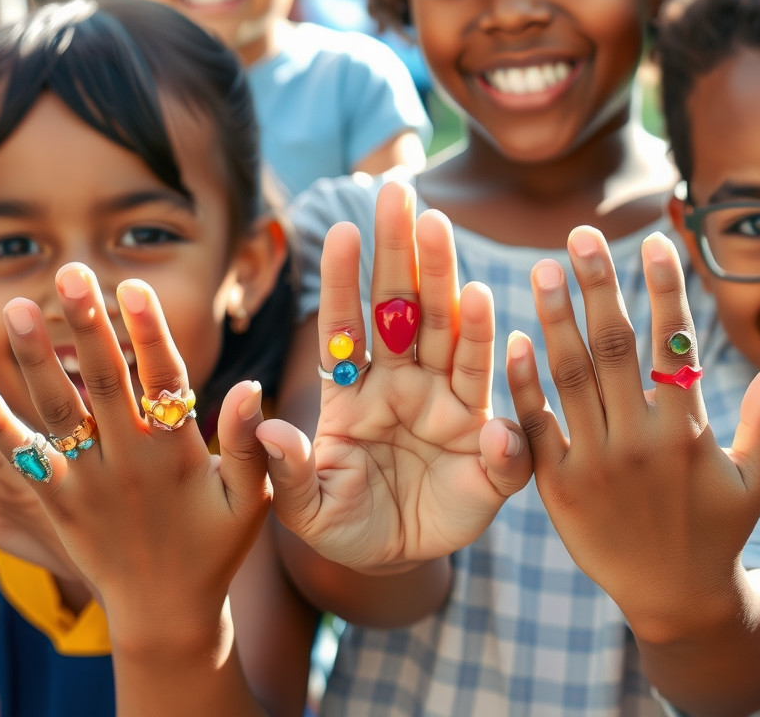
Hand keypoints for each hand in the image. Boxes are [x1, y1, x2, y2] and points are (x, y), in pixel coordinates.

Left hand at [0, 264, 270, 654]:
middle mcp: (127, 465)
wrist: (163, 614)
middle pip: (102, 384)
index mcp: (176, 456)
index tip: (135, 287)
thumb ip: (250, 445)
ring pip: (55, 413)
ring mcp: (86, 484)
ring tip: (16, 309)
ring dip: (33, 361)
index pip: (164, 382)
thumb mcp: (249, 499)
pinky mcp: (55, 503)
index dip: (150, 334)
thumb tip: (249, 388)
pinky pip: (20, 459)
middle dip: (87, 325)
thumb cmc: (215, 546)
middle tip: (71, 271)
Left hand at [256, 181, 531, 573]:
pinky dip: (486, 346)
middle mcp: (401, 385)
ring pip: (444, 329)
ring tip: (437, 227)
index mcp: (353, 394)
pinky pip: (489, 389)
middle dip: (399, 252)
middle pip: (400, 309)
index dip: (341, 281)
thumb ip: (286, 472)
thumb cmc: (346, 529)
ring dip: (442, 278)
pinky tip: (483, 301)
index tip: (336, 230)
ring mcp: (444, 402)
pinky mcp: (483, 435)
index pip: (345, 328)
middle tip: (399, 194)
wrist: (399, 565)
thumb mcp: (305, 511)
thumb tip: (270, 425)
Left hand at [505, 228, 759, 643]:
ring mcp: (595, 463)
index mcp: (688, 432)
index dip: (665, 290)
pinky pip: (536, 425)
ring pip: (572, 377)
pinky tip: (514, 339)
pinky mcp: (557, 487)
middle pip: (616, 347)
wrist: (673, 600)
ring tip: (543, 267)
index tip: (654, 241)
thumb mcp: (754, 479)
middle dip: (599, 285)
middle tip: (581, 233)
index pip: (675, 345)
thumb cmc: (719, 531)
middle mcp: (640, 441)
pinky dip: (524, 383)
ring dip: (556, 318)